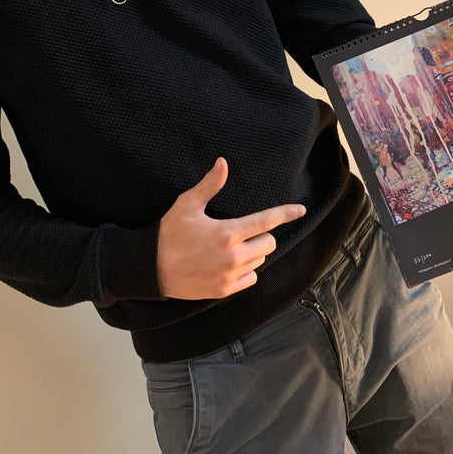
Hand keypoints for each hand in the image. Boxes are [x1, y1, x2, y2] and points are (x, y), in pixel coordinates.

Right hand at [157, 157, 305, 298]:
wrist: (151, 269)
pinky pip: (251, 278)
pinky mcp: (225, 290)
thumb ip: (210, 185)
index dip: (286, 213)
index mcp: (227, 233)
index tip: (300, 210)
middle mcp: (233, 257)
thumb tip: (223, 163)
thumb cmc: (169, 234)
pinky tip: (230, 263)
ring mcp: (230, 276)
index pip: (266, 221)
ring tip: (232, 246)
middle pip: (269, 243)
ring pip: (260, 260)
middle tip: (243, 230)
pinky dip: (247, 270)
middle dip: (262, 234)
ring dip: (254, 251)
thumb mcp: (187, 205)